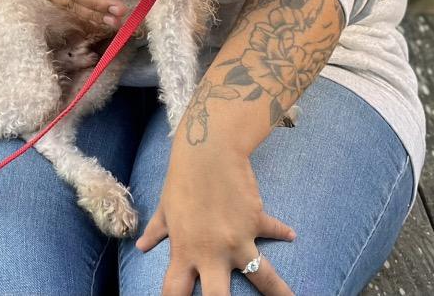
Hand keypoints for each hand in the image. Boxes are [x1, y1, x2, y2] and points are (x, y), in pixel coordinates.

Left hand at [135, 140, 295, 294]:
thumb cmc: (181, 179)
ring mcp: (238, 240)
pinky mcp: (255, 221)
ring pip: (263, 276)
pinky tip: (291, 235)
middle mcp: (213, 254)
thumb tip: (141, 245)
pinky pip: (273, 230)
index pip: (174, 292)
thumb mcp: (165, 208)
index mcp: (185, 252)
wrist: (208, 152)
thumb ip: (157, 231)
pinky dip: (282, 232)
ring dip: (279, 291)